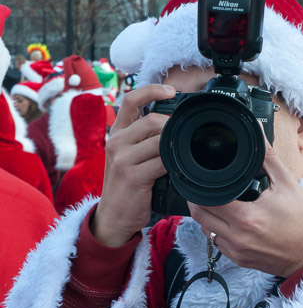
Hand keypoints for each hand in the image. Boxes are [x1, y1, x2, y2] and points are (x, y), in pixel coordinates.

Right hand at [92, 84, 175, 246]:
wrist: (113, 217)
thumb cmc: (127, 188)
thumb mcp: (129, 158)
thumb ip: (144, 142)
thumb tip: (172, 128)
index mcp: (117, 134)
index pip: (131, 100)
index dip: (152, 90)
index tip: (171, 90)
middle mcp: (117, 143)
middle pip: (151, 120)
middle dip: (173, 126)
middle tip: (185, 136)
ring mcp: (123, 159)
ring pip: (159, 141)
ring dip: (175, 147)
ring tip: (182, 154)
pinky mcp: (133, 176)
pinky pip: (161, 163)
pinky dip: (174, 165)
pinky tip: (179, 169)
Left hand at [188, 140, 302, 276]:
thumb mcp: (288, 184)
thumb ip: (268, 158)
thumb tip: (258, 134)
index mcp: (246, 217)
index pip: (207, 199)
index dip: (201, 187)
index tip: (204, 178)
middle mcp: (237, 237)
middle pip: (200, 216)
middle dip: (199, 199)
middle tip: (206, 188)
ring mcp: (236, 251)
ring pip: (205, 231)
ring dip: (207, 216)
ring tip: (219, 202)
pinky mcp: (239, 260)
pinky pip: (217, 244)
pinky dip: (217, 231)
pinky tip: (229, 220)